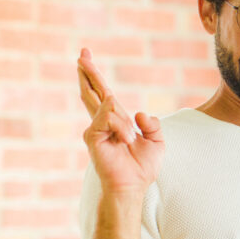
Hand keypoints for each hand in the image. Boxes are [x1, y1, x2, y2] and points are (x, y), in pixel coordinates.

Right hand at [78, 48, 163, 194]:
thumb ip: (151, 123)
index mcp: (116, 120)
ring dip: (125, 125)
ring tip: (130, 143)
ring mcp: (95, 128)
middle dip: (88, 72)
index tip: (85, 56)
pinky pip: (108, 117)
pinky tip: (126, 140)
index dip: (94, 75)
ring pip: (109, 105)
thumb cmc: (142, 167)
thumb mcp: (157, 141)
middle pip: (92, 91)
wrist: (133, 185)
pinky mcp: (92, 136)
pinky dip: (121, 127)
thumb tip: (138, 113)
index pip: (103, 92)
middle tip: (82, 53)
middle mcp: (103, 122)